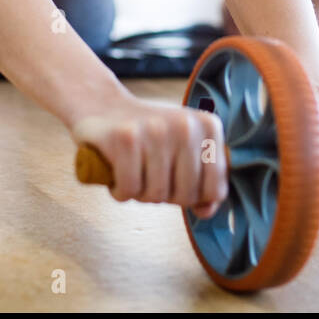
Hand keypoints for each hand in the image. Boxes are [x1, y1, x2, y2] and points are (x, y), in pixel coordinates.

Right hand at [71, 96, 228, 218]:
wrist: (103, 107)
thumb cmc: (149, 138)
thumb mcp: (184, 152)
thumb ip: (203, 183)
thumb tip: (206, 211)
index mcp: (208, 127)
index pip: (215, 189)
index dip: (194, 198)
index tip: (177, 182)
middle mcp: (186, 125)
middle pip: (185, 195)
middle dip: (165, 197)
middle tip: (150, 178)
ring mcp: (155, 129)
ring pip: (156, 194)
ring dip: (140, 195)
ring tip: (134, 173)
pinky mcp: (125, 137)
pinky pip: (129, 189)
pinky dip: (120, 192)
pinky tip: (117, 175)